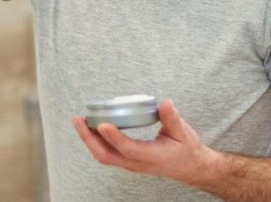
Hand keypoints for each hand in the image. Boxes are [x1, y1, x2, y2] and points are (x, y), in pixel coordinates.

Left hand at [72, 99, 221, 184]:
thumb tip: (165, 102)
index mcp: (153, 156)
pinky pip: (107, 154)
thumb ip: (172, 118)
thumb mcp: (184, 132)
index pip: (129, 149)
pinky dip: (96, 141)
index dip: (114, 137)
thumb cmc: (187, 149)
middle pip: (107, 156)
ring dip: (89, 139)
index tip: (103, 123)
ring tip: (80, 121)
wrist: (191, 168)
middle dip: (89, 138)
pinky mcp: (129, 161)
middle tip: (78, 119)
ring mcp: (132, 164)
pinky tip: (91, 127)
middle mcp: (138, 163)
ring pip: (104, 156)